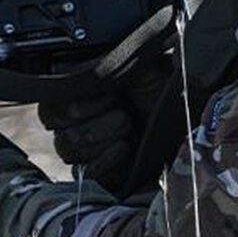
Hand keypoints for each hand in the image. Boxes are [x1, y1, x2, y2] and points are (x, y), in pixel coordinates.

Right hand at [38, 53, 174, 192]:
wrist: (188, 121)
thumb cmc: (163, 91)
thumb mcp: (138, 69)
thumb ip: (108, 63)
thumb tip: (89, 62)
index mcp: (79, 96)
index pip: (50, 107)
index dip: (74, 104)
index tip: (110, 96)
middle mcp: (78, 124)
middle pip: (58, 130)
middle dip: (92, 120)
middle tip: (123, 112)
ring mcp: (88, 151)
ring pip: (68, 149)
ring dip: (100, 136)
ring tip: (129, 127)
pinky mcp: (102, 174)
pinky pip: (86, 174)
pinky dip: (105, 160)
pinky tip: (124, 149)